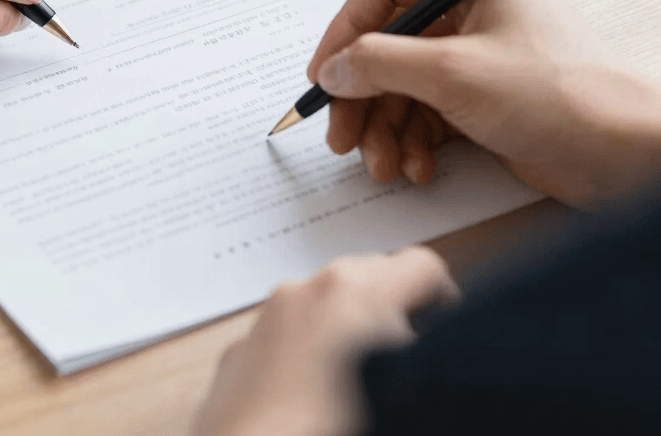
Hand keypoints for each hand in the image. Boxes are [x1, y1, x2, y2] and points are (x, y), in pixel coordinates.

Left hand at [191, 248, 458, 435]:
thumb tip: (434, 354)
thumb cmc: (330, 430)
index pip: (422, 267)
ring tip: (363, 384)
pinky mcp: (240, 350)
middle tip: (409, 366)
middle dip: (396, 310)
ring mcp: (266, 317)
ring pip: (325, 300)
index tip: (445, 342)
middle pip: (371, 273)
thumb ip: (421, 360)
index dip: (445, 304)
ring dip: (350, 328)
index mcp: (353, 292)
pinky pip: (289, 331)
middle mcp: (305, 290)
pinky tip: (317, 399)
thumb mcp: (400, 391)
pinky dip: (309, 350)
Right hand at [308, 0, 660, 207]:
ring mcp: (479, 57)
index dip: (346, 28)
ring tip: (382, 164)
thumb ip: (380, 63)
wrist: (630, 160)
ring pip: (404, 84)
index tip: (323, 72)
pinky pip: (428, 113)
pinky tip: (417, 168)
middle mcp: (474, 12)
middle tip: (341, 134)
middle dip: (363, 94)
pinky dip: (414, 142)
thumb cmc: (561, 96)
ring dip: (385, 127)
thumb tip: (334, 68)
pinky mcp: (485, 99)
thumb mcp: (453, 72)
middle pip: (389, 43)